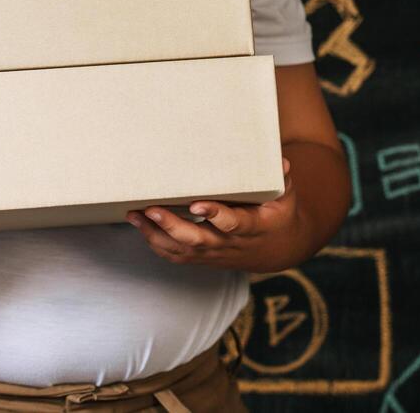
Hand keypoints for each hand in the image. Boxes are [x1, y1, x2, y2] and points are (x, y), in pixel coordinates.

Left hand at [125, 158, 295, 271]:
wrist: (277, 249)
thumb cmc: (278, 215)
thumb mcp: (285, 196)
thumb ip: (280, 179)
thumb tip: (280, 161)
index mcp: (252, 227)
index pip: (232, 224)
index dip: (215, 216)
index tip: (197, 204)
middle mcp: (230, 244)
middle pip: (198, 241)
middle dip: (173, 225)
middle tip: (152, 208)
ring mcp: (215, 253)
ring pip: (182, 250)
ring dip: (156, 234)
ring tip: (134, 215)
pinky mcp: (204, 257)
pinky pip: (177, 255)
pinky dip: (157, 243)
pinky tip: (141, 226)